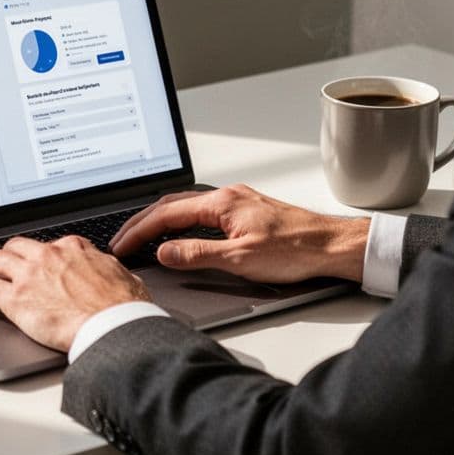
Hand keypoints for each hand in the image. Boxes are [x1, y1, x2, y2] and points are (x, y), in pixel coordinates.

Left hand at [0, 235, 150, 351]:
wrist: (114, 325)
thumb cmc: (123, 308)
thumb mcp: (123, 277)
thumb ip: (108, 269)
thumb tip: (110, 270)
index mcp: (73, 249)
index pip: (50, 245)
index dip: (39, 255)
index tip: (35, 262)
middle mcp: (48, 255)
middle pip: (17, 247)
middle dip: (5, 255)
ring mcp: (29, 275)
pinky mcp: (15, 298)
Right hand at [109, 184, 368, 284]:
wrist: (331, 246)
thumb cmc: (295, 250)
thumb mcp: (240, 259)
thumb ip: (197, 254)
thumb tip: (164, 252)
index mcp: (221, 202)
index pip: (166, 214)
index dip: (139, 231)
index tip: (121, 245)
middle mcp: (227, 195)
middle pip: (171, 205)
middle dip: (142, 222)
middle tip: (122, 240)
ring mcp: (237, 201)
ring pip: (187, 206)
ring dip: (160, 220)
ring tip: (141, 236)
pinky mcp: (247, 211)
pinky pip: (202, 211)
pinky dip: (181, 221)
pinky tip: (179, 233)